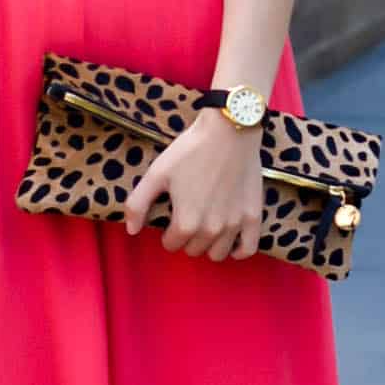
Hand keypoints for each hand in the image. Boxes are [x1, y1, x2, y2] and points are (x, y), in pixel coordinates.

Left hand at [125, 106, 263, 261]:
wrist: (229, 130)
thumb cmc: (191, 150)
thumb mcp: (156, 173)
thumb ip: (138, 204)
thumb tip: (131, 230)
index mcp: (186, 222)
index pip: (171, 244)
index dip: (167, 233)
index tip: (171, 217)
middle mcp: (211, 229)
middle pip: (193, 250)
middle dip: (186, 238)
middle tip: (188, 217)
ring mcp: (235, 224)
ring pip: (217, 254)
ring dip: (208, 245)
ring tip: (205, 227)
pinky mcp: (253, 216)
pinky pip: (248, 249)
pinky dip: (238, 251)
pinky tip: (230, 242)